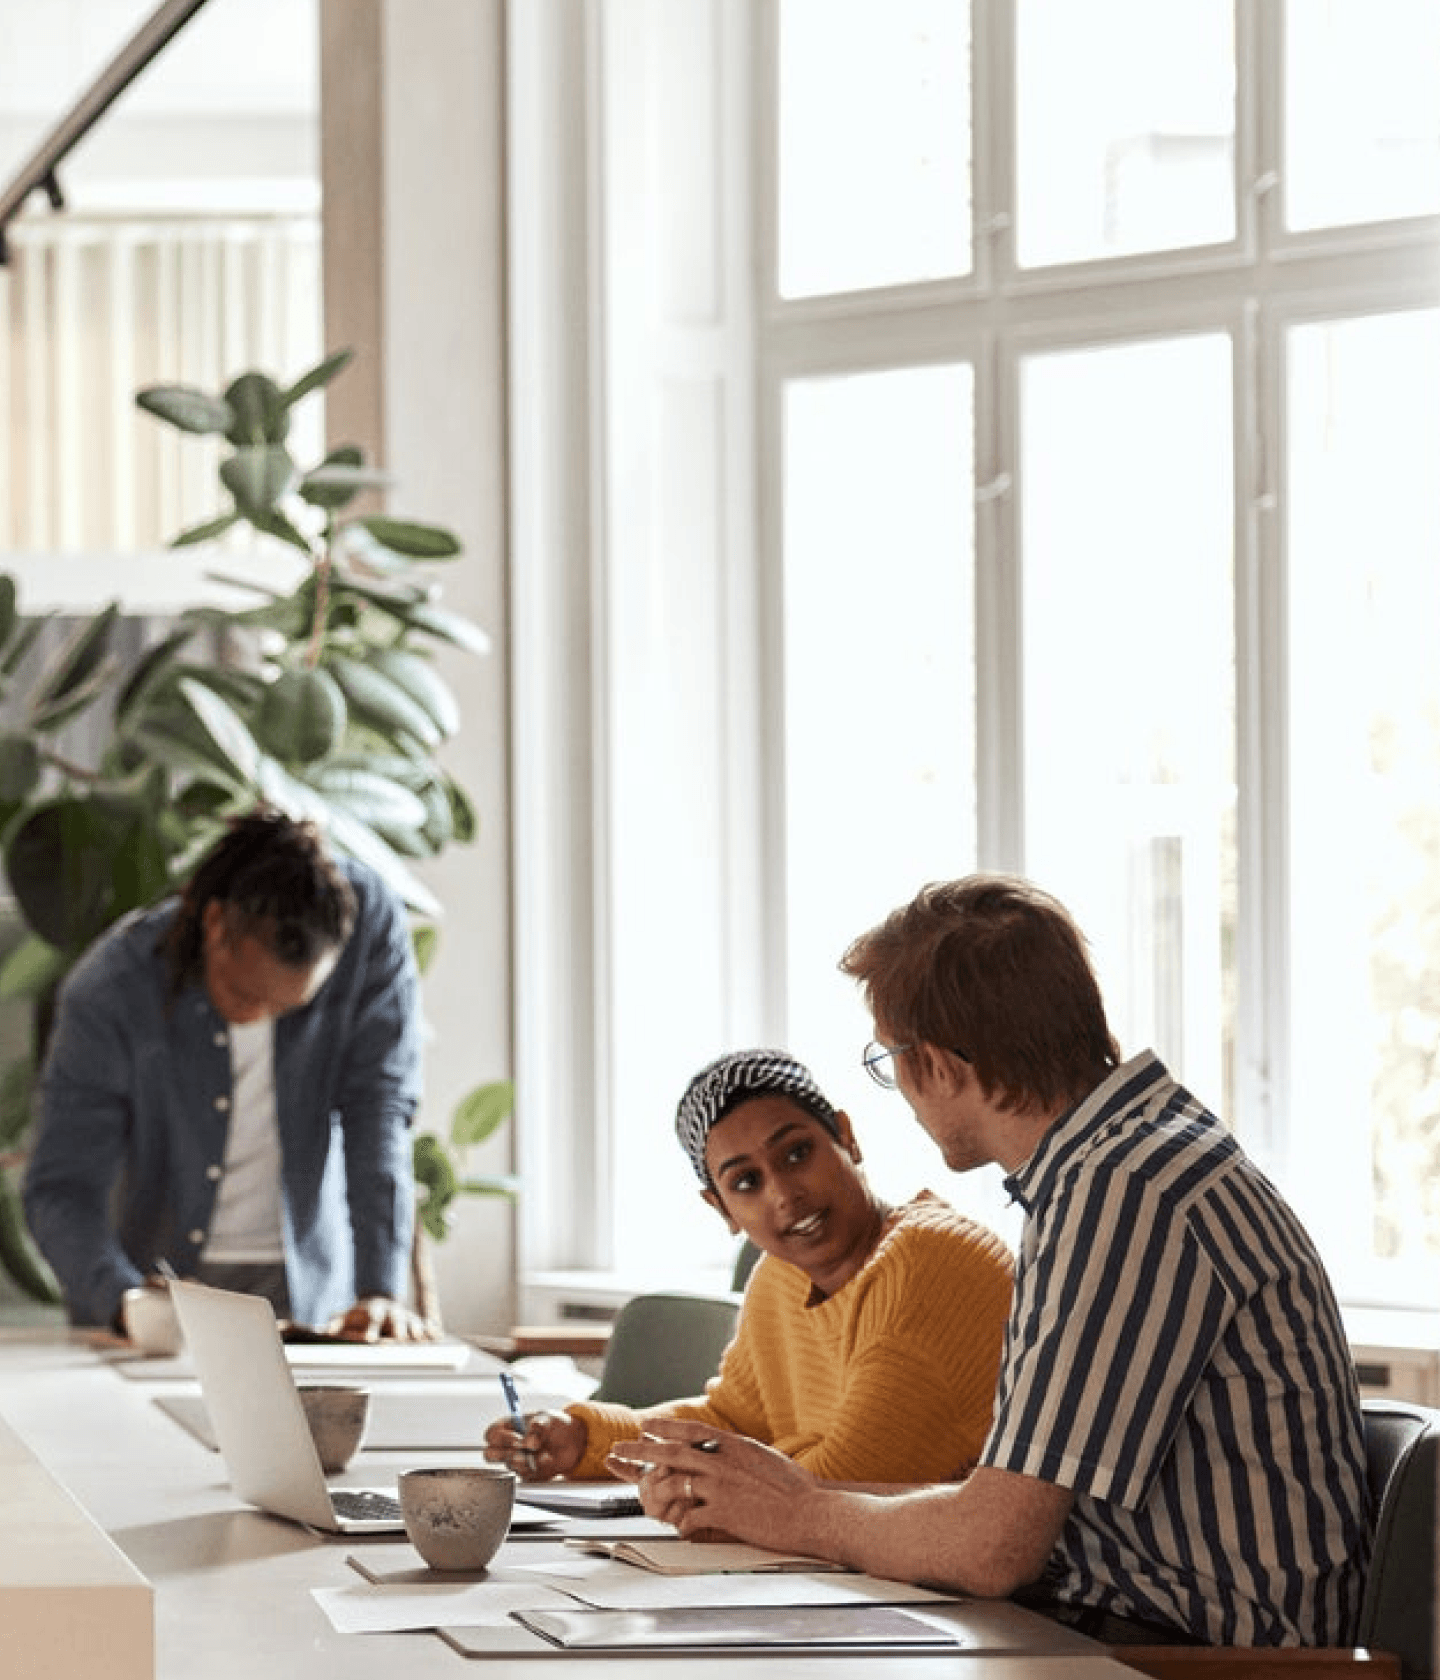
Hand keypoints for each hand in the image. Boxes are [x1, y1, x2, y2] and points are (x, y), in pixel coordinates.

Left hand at [325, 1294, 435, 1341]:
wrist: (381, 1304)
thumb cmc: (361, 1315)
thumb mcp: (347, 1316)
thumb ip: (336, 1323)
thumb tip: (323, 1332)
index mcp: (374, 1309)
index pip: (373, 1317)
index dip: (371, 1327)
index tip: (369, 1339)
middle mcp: (392, 1312)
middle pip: (396, 1320)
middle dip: (398, 1330)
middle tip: (399, 1341)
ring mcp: (406, 1317)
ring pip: (412, 1324)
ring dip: (415, 1332)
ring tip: (417, 1342)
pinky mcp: (416, 1323)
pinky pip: (426, 1327)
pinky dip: (430, 1331)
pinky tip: (435, 1338)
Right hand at [483, 1409, 586, 1479]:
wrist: (573, 1440)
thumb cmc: (555, 1424)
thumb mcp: (548, 1417)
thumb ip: (538, 1426)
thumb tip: (529, 1440)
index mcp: (509, 1427)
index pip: (492, 1435)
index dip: (501, 1439)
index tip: (518, 1439)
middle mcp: (509, 1445)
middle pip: (490, 1454)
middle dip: (506, 1454)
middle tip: (522, 1452)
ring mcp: (517, 1460)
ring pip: (510, 1467)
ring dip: (526, 1462)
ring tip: (543, 1455)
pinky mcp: (528, 1473)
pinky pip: (526, 1477)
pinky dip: (538, 1470)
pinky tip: (548, 1460)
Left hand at [606, 1420, 821, 1552]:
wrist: (813, 1512)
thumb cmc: (797, 1490)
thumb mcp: (765, 1458)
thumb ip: (741, 1454)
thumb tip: (728, 1450)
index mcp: (735, 1444)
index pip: (691, 1429)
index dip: (665, 1426)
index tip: (645, 1425)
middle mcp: (724, 1460)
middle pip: (671, 1451)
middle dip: (640, 1451)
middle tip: (618, 1451)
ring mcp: (721, 1485)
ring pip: (674, 1484)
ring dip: (657, 1494)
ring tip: (646, 1501)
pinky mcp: (723, 1512)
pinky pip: (690, 1518)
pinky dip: (682, 1524)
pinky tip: (681, 1529)